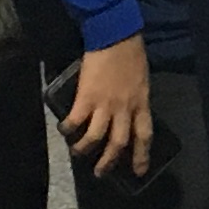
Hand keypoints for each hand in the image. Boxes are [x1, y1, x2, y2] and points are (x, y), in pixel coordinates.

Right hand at [57, 39, 153, 176]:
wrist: (116, 35)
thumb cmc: (131, 54)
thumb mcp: (141, 80)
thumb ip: (136, 98)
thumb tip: (129, 112)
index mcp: (141, 103)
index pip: (144, 135)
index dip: (141, 155)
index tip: (138, 170)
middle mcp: (124, 109)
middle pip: (119, 142)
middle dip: (109, 161)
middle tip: (100, 173)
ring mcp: (105, 104)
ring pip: (96, 137)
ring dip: (85, 149)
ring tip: (78, 154)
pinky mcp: (86, 97)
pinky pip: (76, 120)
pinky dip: (69, 129)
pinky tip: (63, 131)